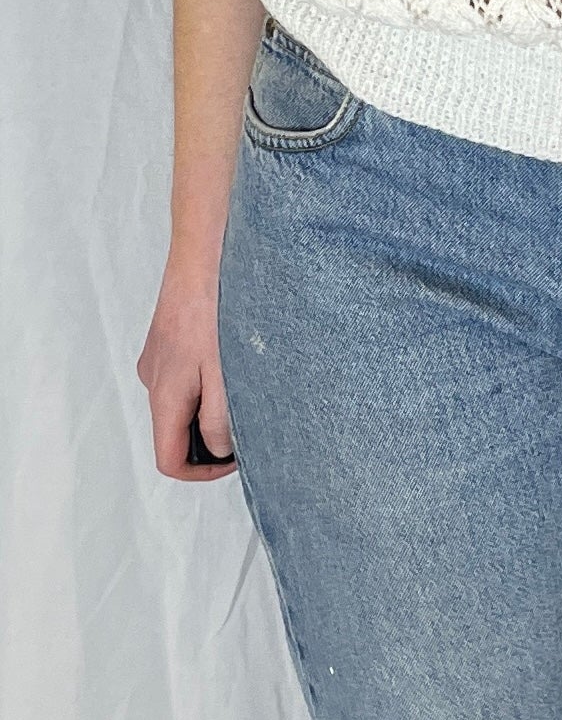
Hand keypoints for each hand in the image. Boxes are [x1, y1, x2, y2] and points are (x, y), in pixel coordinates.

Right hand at [136, 259, 236, 481]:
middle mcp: (154, 378)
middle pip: (175, 431)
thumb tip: (219, 450)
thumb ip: (219, 418)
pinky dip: (208, 378)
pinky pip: (185, 374)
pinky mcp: (169, 337)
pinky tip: (234, 355)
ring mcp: (159, 356)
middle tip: (250, 419)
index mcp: (164, 394)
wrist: (206, 249)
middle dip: (210, 436)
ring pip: (183, 401)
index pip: (169, 460)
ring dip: (211, 404)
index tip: (237, 458)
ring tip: (246, 381)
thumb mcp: (225, 372)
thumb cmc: (216, 306)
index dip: (203, 471)